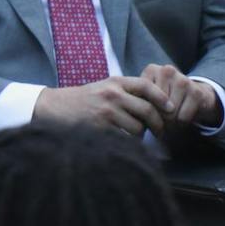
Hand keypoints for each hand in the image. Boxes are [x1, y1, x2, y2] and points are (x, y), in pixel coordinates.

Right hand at [32, 76, 169, 136]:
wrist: (54, 107)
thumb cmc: (83, 99)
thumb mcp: (104, 87)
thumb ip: (125, 92)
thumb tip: (156, 105)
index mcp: (115, 82)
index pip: (146, 86)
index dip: (162, 97)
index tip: (170, 108)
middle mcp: (112, 95)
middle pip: (148, 110)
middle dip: (158, 124)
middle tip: (161, 132)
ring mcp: (106, 112)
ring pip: (139, 128)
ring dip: (142, 136)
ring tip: (136, 137)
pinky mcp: (100, 128)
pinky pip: (125, 139)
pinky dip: (129, 143)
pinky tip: (124, 142)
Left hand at [140, 63, 221, 129]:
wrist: (195, 95)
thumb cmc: (166, 98)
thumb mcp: (149, 96)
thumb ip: (141, 101)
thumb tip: (141, 116)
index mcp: (152, 70)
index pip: (143, 97)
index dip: (145, 111)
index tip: (148, 115)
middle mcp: (167, 71)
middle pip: (156, 106)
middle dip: (158, 118)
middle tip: (161, 121)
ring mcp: (183, 80)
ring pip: (169, 113)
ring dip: (170, 122)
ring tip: (170, 120)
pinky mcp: (196, 92)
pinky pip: (182, 117)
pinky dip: (181, 123)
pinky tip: (181, 118)